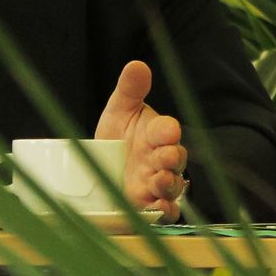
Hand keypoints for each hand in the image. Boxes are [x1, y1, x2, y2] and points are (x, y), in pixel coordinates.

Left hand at [94, 61, 187, 221]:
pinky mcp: (149, 205)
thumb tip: (137, 64)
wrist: (100, 166)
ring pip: (171, 185)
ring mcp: (156, 183)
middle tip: (163, 156)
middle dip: (171, 157)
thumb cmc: (117, 135)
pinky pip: (165, 210)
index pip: (167, 130)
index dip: (168, 130)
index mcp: (156, 134)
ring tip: (159, 181)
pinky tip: (159, 207)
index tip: (166, 128)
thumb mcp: (119, 110)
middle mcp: (161, 159)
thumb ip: (130, 89)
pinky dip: (165, 209)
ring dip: (168, 183)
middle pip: (174, 158)